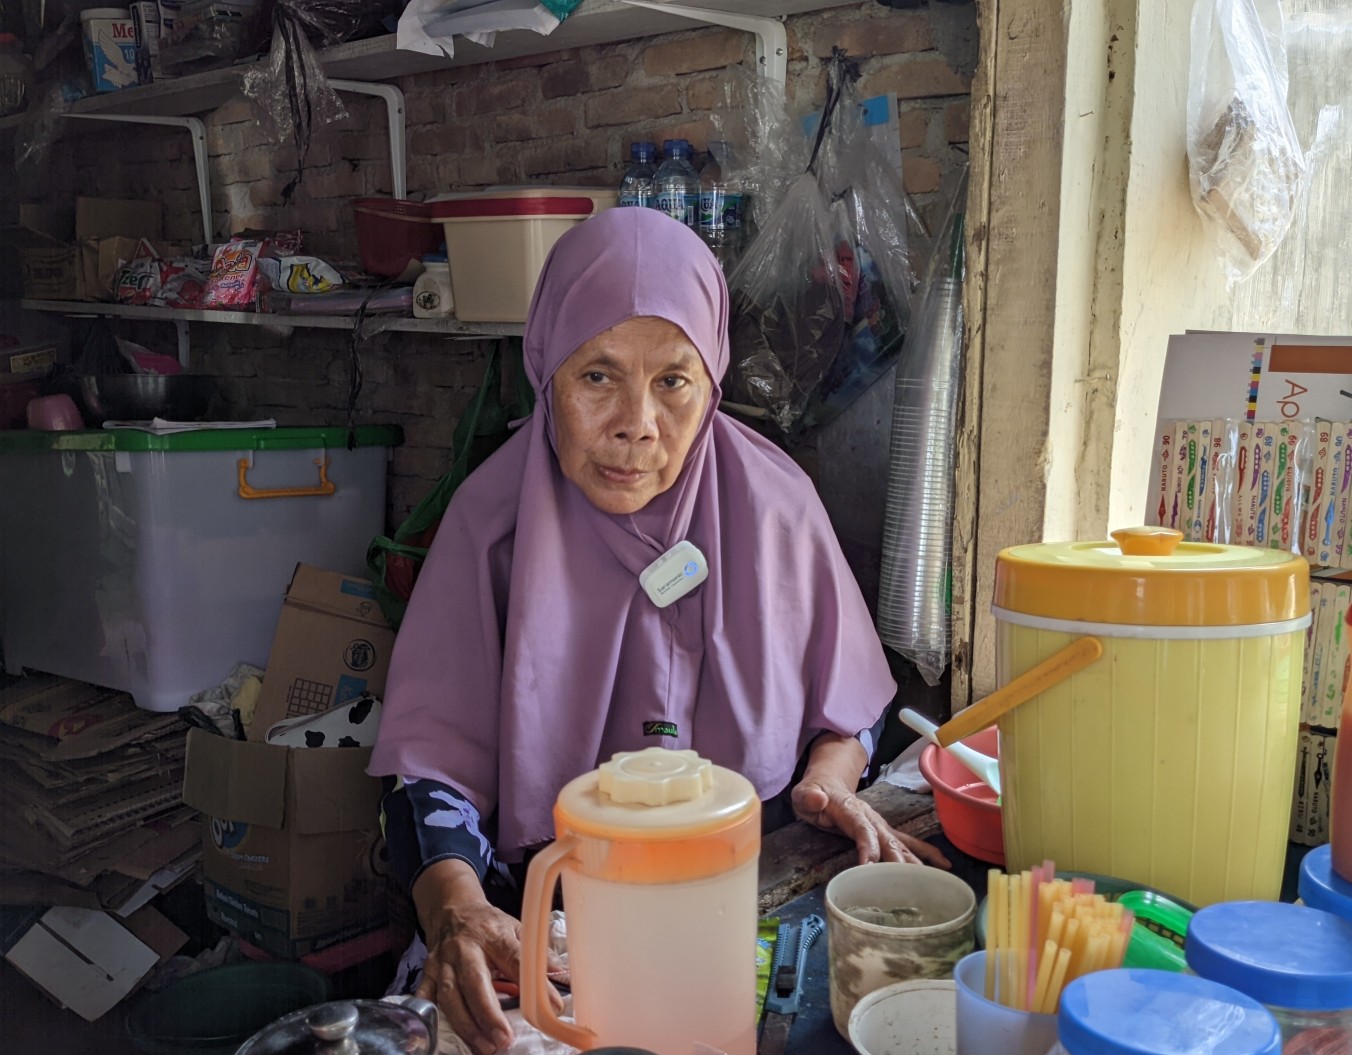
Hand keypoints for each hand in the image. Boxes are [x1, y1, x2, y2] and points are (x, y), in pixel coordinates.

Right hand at [412, 861, 563, 1054]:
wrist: (452, 909)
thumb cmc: (489, 924)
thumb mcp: (517, 928)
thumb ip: (536, 953)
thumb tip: (562, 977)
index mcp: (494, 935)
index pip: (515, 959)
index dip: (533, 983)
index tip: (551, 1006)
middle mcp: (465, 948)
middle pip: (474, 983)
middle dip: (488, 1014)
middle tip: (503, 1040)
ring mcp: (443, 961)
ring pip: (449, 996)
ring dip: (465, 1025)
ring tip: (484, 1047)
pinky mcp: (428, 971)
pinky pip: (426, 995)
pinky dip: (430, 1016)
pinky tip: (441, 1035)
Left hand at [792, 776, 950, 868]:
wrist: (828, 784)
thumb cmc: (814, 794)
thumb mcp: (803, 794)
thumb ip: (808, 796)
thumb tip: (817, 799)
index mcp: (850, 810)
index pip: (861, 828)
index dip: (868, 845)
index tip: (869, 865)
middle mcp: (870, 817)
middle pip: (887, 839)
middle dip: (896, 860)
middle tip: (905, 883)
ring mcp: (880, 824)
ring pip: (901, 843)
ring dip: (916, 861)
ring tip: (933, 880)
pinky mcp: (884, 831)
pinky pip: (907, 843)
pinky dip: (926, 853)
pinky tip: (943, 865)